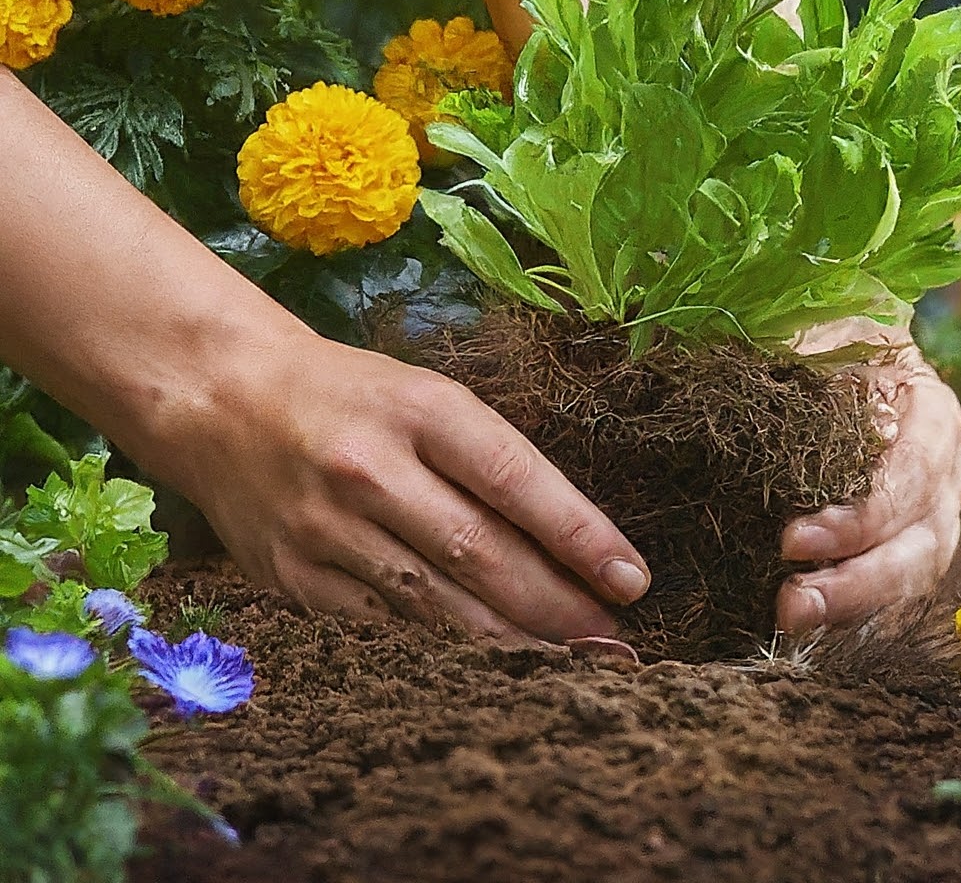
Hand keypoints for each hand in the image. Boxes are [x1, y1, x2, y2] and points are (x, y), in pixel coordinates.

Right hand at [0, 74, 648, 645]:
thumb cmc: (352, 395)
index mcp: (417, 407)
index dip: (579, 535)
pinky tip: (487, 672)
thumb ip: (489, 460)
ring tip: (570, 666)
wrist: (223, 399)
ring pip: (435, 605)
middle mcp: (370, 468)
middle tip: (615, 646)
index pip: (514, 477)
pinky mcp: (294, 579)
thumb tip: (570, 540)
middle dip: (557, 608)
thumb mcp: (426, 397)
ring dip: (510, 646)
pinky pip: (383, 631)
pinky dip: (441, 655)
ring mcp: (326, 529)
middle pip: (480, 553)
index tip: (632, 580)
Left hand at [776, 335, 960, 631]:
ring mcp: (939, 509)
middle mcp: (950, 468)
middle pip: (924, 541)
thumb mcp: (827, 340)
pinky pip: (897, 584)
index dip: (859, 518)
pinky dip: (857, 607)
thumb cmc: (829, 338)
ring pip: (917, 573)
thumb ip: (836, 380)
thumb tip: (871, 434)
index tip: (792, 541)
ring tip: (793, 616)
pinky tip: (809, 620)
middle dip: (859, 582)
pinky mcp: (913, 538)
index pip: (911, 478)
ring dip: (856, 604)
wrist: (840, 346)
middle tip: (792, 604)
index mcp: (936, 413)